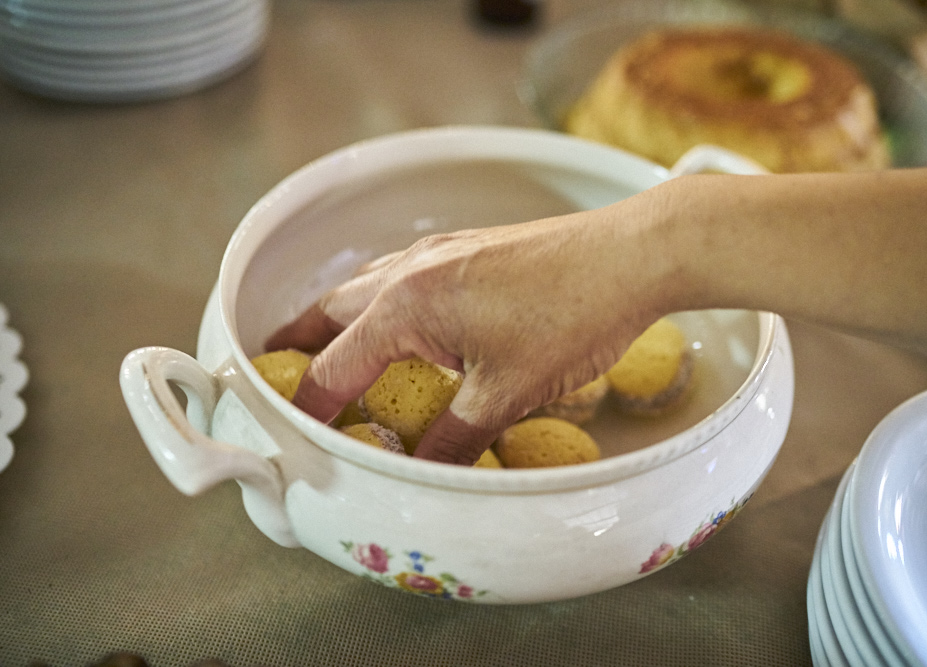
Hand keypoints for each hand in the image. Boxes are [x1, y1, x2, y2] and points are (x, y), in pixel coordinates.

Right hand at [266, 209, 665, 464]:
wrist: (630, 256)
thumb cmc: (571, 318)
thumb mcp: (506, 392)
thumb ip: (454, 437)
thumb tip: (424, 471)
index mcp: (405, 306)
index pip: (334, 365)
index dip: (307, 404)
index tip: (289, 430)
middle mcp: (409, 270)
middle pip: (331, 311)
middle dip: (302, 346)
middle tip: (282, 375)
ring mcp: (439, 252)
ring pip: (366, 287)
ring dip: (342, 320)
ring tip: (335, 351)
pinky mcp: (467, 247)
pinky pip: (402, 276)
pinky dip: (382, 304)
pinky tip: (407, 326)